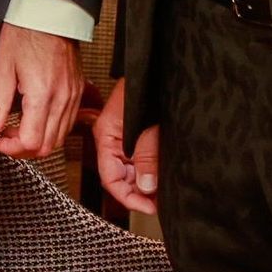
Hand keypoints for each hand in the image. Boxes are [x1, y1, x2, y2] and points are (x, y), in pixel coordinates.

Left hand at [0, 23, 83, 157]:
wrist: (50, 11)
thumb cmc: (26, 31)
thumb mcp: (3, 66)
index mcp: (42, 94)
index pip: (31, 142)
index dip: (11, 148)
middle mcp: (62, 98)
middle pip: (48, 147)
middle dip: (23, 149)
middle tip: (5, 136)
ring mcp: (73, 95)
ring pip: (60, 138)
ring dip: (39, 141)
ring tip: (18, 127)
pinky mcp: (77, 90)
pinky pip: (68, 122)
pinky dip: (52, 129)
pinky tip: (36, 117)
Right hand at [94, 77, 158, 214]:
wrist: (156, 64)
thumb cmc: (146, 84)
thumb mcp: (146, 123)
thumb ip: (146, 155)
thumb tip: (145, 186)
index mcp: (106, 135)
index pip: (110, 179)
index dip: (128, 197)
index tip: (149, 207)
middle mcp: (113, 139)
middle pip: (121, 178)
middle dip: (140, 192)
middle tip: (162, 202)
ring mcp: (125, 136)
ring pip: (132, 171)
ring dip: (147, 182)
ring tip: (165, 191)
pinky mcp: (138, 133)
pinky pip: (141, 159)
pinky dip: (151, 169)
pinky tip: (163, 175)